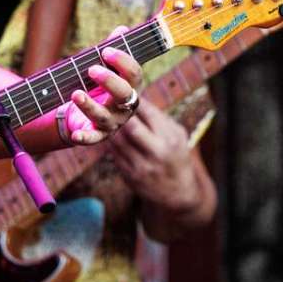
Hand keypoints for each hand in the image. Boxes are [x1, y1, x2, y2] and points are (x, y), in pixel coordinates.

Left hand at [62, 28, 143, 144]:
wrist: (84, 113)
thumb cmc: (97, 86)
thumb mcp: (103, 67)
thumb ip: (111, 49)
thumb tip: (122, 29)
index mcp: (130, 87)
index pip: (134, 74)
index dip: (123, 61)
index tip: (106, 50)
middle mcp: (124, 106)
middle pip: (124, 94)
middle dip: (110, 81)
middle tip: (92, 69)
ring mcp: (112, 122)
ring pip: (104, 116)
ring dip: (90, 105)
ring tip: (75, 94)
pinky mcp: (97, 135)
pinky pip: (92, 139)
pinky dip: (84, 138)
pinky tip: (75, 134)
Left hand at [108, 98, 202, 213]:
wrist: (177, 192)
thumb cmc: (176, 155)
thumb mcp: (177, 134)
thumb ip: (159, 118)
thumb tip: (136, 97)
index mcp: (170, 138)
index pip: (148, 112)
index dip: (133, 99)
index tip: (123, 89)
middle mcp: (157, 152)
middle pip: (130, 127)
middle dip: (118, 112)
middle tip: (108, 100)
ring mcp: (142, 166)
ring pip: (118, 140)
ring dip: (110, 126)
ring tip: (105, 115)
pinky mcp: (129, 176)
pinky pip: (114, 154)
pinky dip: (110, 141)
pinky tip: (108, 133)